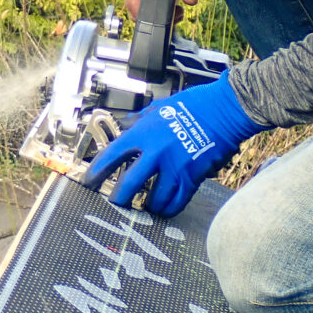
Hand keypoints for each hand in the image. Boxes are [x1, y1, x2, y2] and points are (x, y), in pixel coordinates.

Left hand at [82, 72, 266, 217]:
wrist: (224, 110)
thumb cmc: (192, 104)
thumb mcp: (158, 108)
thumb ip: (139, 120)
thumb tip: (124, 125)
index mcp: (144, 133)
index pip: (112, 155)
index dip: (96, 172)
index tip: (88, 182)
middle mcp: (156, 153)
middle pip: (128, 186)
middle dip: (118, 200)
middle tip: (115, 205)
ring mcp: (175, 168)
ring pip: (154, 200)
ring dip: (147, 206)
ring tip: (144, 206)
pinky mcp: (193, 178)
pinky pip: (177, 203)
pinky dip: (169, 208)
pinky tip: (164, 208)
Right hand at [114, 0, 204, 19]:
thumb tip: (190, 0)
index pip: (133, 2)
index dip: (152, 14)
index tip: (173, 13)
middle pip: (133, 6)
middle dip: (154, 13)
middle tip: (178, 10)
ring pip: (133, 5)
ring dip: (151, 9)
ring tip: (173, 4)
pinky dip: (147, 3)